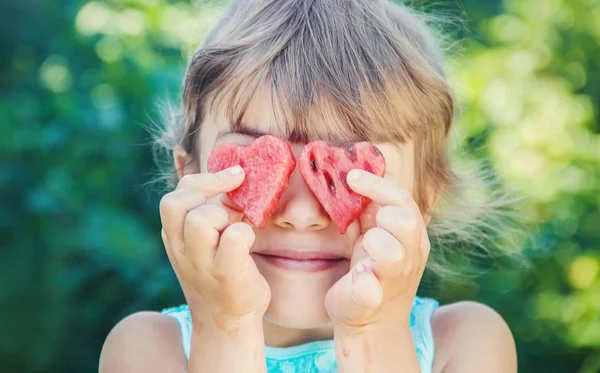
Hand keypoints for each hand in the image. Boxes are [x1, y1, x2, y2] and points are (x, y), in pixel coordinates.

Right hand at [159, 166, 270, 330]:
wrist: (227, 324)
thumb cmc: (220, 276)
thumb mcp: (204, 244)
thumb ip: (208, 215)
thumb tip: (234, 180)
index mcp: (174, 239)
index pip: (174, 197)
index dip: (203, 180)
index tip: (233, 178)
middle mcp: (182, 251)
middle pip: (178, 203)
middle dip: (210, 195)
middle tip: (232, 206)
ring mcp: (202, 264)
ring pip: (202, 219)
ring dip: (224, 216)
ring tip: (235, 230)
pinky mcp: (226, 274)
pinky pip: (235, 237)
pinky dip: (246, 233)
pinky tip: (249, 244)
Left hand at [325, 169, 429, 329]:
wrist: (372, 323)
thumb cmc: (372, 272)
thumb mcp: (373, 237)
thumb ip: (368, 213)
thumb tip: (351, 179)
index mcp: (411, 237)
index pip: (402, 200)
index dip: (377, 184)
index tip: (351, 177)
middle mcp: (410, 256)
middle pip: (404, 221)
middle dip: (381, 216)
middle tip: (368, 229)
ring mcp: (394, 280)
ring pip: (391, 252)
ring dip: (372, 245)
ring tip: (363, 255)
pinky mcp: (372, 300)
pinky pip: (370, 290)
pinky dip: (363, 284)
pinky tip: (358, 279)